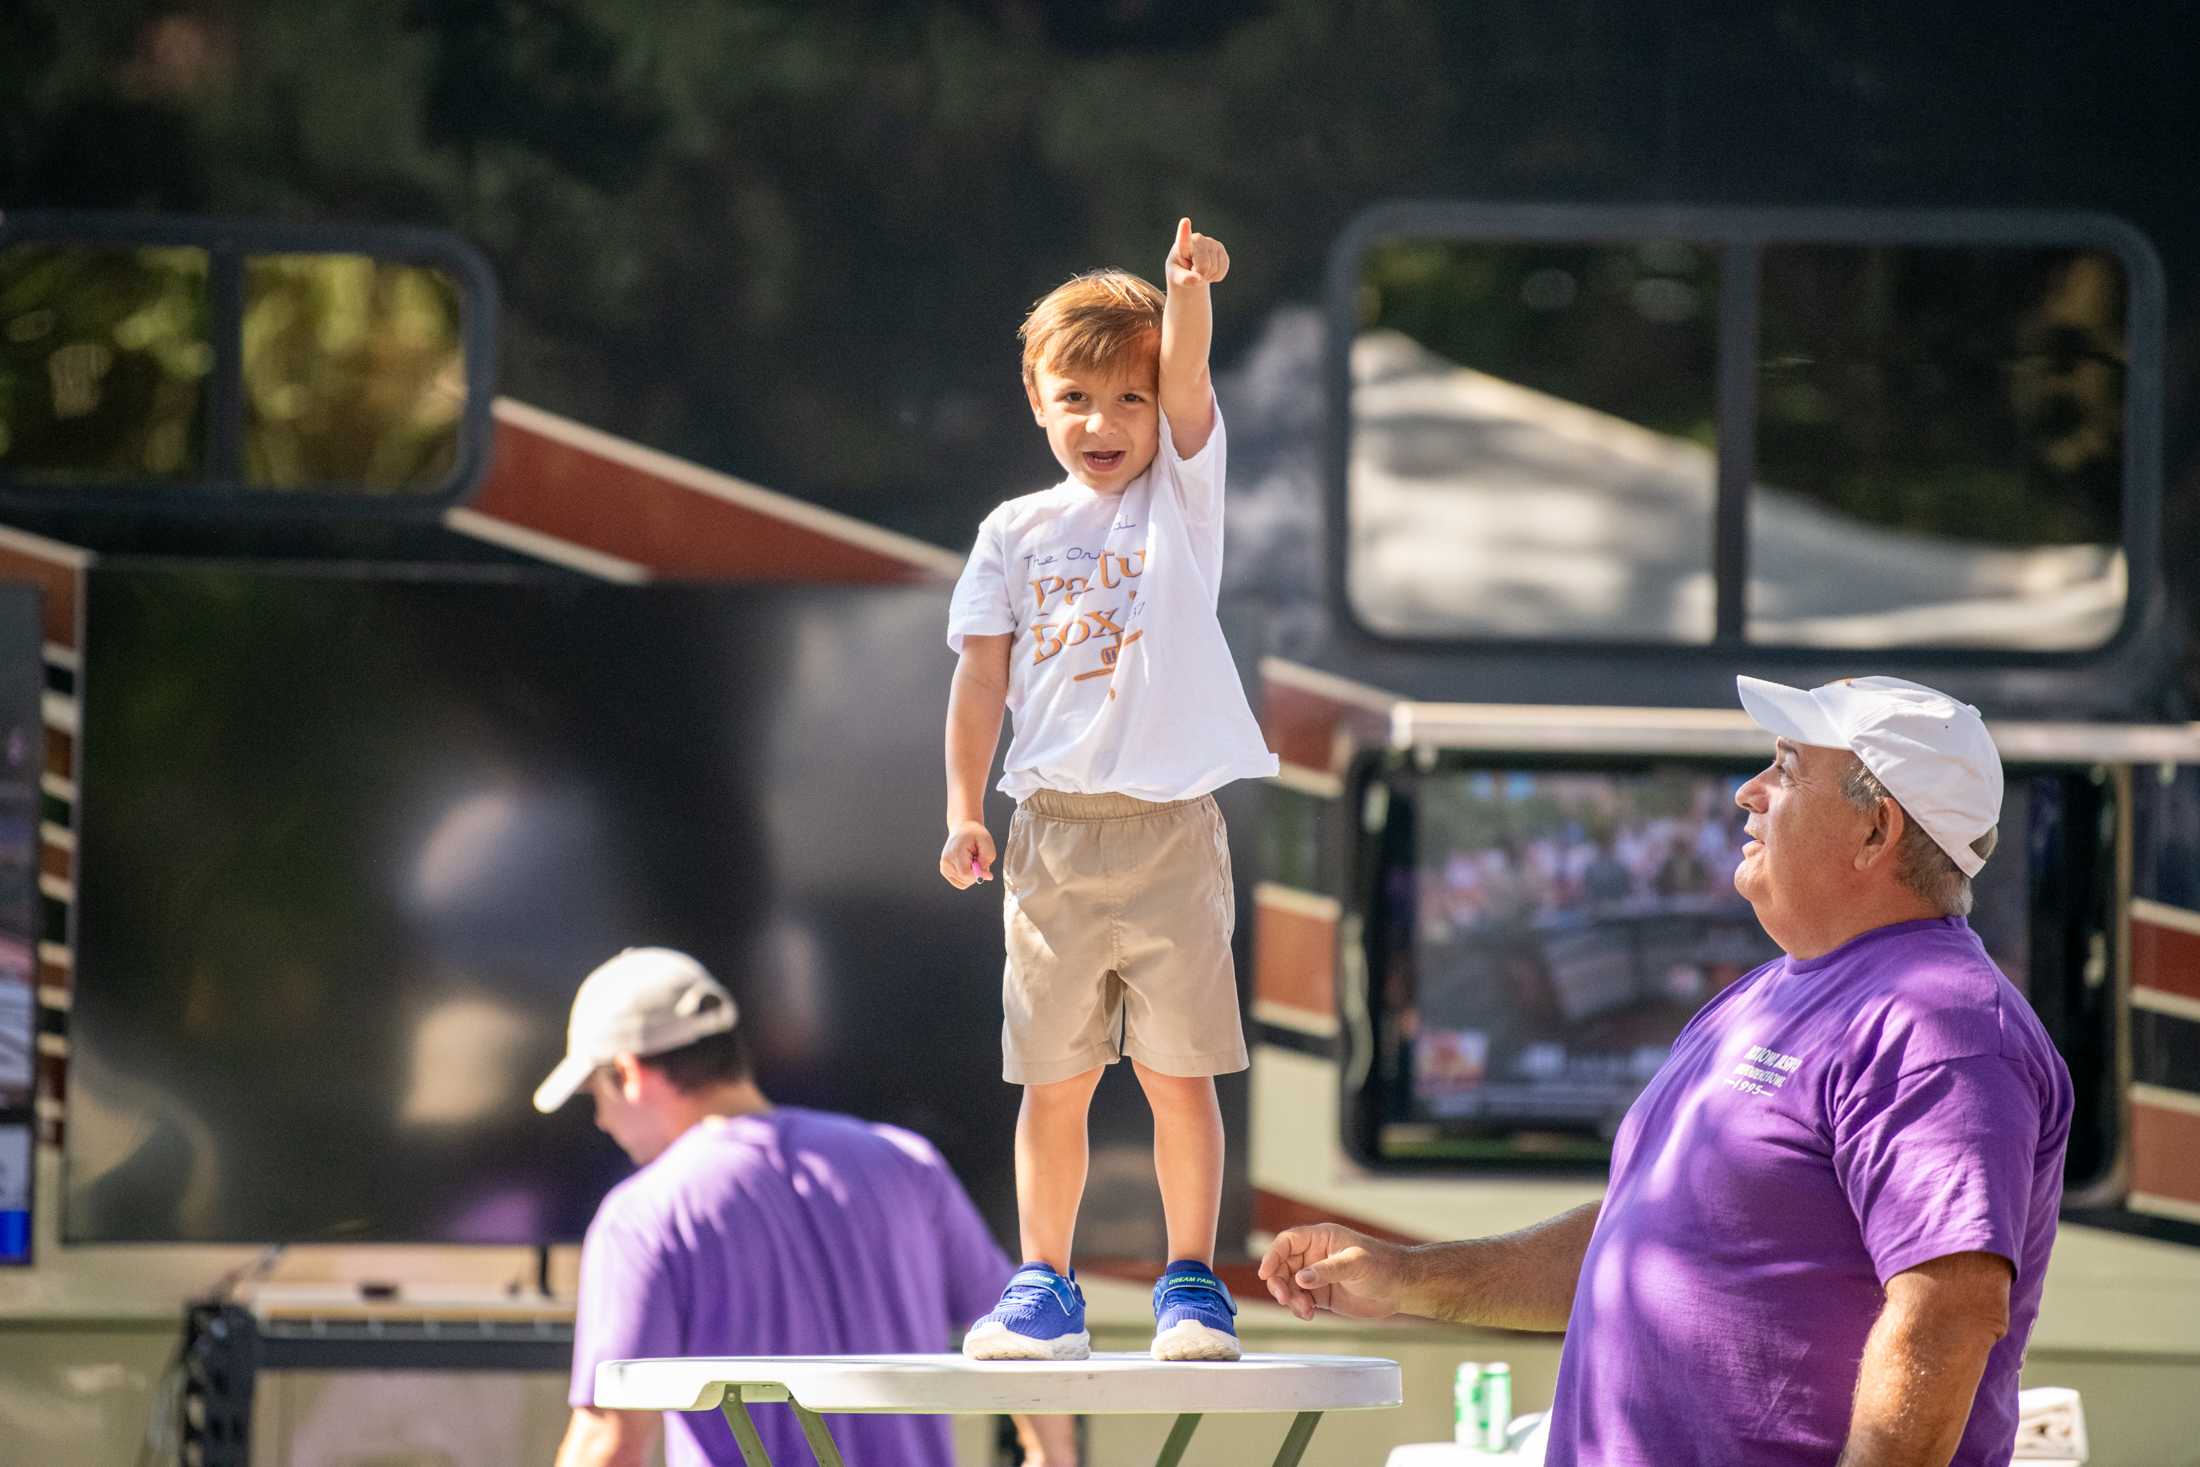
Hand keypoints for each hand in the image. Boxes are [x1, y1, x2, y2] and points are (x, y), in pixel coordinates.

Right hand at [939, 820, 995, 888]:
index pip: (965, 873)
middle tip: (979, 860)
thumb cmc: (975, 835)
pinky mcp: (945, 871)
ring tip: (973, 861)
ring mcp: (944, 867)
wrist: (963, 829)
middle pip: (965, 880)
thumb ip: (988, 859)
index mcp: (955, 852)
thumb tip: (987, 877)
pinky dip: (967, 877)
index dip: (979, 876)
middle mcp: (946, 861)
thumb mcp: (986, 842)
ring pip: (963, 883)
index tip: (989, 873)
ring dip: (972, 875)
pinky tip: (968, 865)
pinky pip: (960, 883)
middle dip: (976, 874)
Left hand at [1165, 217, 1228, 288]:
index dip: (1185, 230)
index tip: (1185, 221)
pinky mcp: (1221, 250)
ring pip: (1214, 269)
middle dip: (1200, 274)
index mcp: (1182, 244)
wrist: (1190, 269)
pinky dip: (1216, 276)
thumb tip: (1198, 279)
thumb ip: (1184, 279)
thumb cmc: (1179, 271)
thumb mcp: (1176, 277)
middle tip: (1193, 272)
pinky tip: (1209, 271)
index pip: (1184, 237)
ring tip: (1200, 270)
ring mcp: (1212, 243)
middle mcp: (1198, 239)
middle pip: (1204, 265)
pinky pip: (1222, 270)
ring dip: (1207, 276)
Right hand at [1258, 1222, 1408, 1321]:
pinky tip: (1309, 1314)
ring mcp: (1317, 1275)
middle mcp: (1314, 1255)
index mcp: (1321, 1238)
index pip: (1287, 1242)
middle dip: (1279, 1282)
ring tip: (1305, 1310)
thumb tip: (1301, 1278)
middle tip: (1285, 1298)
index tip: (1265, 1273)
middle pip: (1282, 1266)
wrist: (1400, 1287)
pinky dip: (1299, 1308)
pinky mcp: (1321, 1294)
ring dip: (1290, 1299)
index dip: (1273, 1255)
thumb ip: (1327, 1270)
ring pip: (1289, 1285)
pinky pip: (1300, 1300)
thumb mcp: (1355, 1264)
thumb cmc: (1383, 1265)